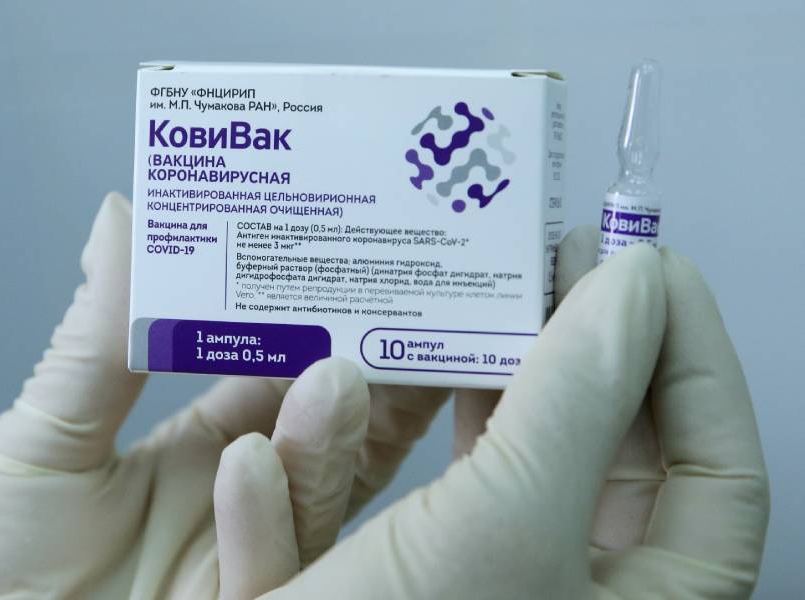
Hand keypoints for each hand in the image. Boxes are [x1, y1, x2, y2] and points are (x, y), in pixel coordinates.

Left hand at [0, 193, 448, 598]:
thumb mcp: (42, 440)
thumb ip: (96, 342)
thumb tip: (123, 219)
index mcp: (204, 454)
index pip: (282, 381)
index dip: (317, 329)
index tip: (345, 268)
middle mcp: (241, 509)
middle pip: (331, 439)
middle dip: (366, 378)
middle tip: (393, 315)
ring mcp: (247, 567)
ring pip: (320, 499)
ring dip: (331, 436)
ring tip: (336, 374)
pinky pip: (272, 571)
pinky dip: (268, 515)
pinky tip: (249, 460)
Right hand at [258, 228, 769, 598]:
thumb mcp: (504, 526)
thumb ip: (578, 399)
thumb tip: (634, 284)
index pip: (714, 461)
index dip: (691, 352)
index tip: (644, 265)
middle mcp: (580, 592)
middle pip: (615, 448)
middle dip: (589, 346)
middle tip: (555, 262)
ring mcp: (496, 578)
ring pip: (520, 454)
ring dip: (494, 374)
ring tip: (482, 294)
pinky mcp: (418, 567)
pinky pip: (434, 478)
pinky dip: (417, 423)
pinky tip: (378, 376)